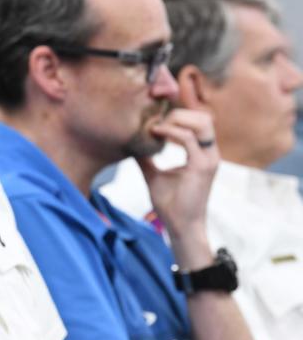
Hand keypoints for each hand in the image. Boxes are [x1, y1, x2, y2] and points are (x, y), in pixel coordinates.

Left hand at [135, 108, 218, 266]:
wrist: (180, 226)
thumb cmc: (170, 204)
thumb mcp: (154, 175)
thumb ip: (146, 160)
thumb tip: (130, 147)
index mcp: (202, 154)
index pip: (198, 122)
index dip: (178, 114)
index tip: (154, 119)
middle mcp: (209, 153)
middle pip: (204, 117)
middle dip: (179, 113)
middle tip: (156, 121)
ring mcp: (208, 159)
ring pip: (202, 122)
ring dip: (177, 119)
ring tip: (157, 127)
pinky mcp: (202, 166)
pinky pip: (188, 138)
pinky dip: (171, 131)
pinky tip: (155, 133)